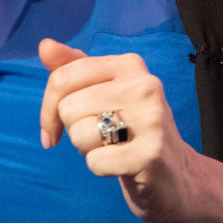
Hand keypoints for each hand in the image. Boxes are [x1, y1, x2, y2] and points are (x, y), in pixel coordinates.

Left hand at [38, 38, 198, 222]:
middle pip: (67, 108)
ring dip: (87, 149)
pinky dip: (100, 168)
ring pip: (78, 134)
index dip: (48, 107)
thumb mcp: (102, 93)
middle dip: (73, 130)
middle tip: (101, 136)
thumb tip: (45, 45)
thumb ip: (72, 68)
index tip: (54, 126)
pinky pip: (94, 161)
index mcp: (129, 65)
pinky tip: (122, 165)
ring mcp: (151, 119)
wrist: (176, 176)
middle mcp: (144, 85)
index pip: (61, 78)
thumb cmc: (129, 130)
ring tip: (113, 147)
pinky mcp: (150, 154)